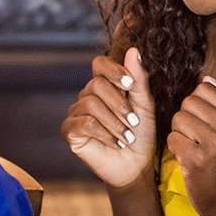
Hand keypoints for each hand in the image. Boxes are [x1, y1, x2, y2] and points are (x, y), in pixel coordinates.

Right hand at [61, 47, 156, 187]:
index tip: (130, 84)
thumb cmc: (142, 133)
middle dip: (119, 104)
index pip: (100, 63)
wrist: (137, 165)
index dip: (113, 70)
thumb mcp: (145, 104)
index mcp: (105, 85)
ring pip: (90, 104)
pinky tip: (116, 143)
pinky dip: (104, 133)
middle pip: (97, 85)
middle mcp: (87, 95)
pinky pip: (84, 124)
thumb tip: (133, 50)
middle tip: (134, 122)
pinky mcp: (70, 131)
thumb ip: (138, 78)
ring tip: (128, 137)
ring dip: (114, 122)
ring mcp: (77, 113)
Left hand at [167, 76, 215, 215]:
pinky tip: (188, 159)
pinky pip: (172, 138)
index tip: (203, 122)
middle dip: (185, 118)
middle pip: (188, 101)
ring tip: (192, 147)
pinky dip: (175, 149)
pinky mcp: (198, 159)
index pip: (205, 88)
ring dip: (179, 133)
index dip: (197, 103)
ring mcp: (215, 143)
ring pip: (178, 118)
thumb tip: (207, 78)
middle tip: (196, 137)